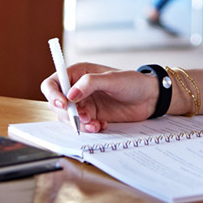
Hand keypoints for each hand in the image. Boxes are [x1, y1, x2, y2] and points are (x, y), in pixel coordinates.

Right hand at [40, 62, 157, 132]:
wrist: (149, 98)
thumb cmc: (133, 82)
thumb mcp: (112, 79)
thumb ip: (90, 83)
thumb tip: (70, 94)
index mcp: (79, 73)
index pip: (53, 83)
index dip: (53, 94)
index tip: (63, 104)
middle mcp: (77, 89)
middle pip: (57, 104)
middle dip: (68, 113)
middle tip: (84, 117)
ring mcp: (84, 103)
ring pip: (67, 118)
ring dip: (79, 123)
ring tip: (96, 123)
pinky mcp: (92, 116)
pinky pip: (81, 126)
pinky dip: (88, 128)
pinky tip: (102, 125)